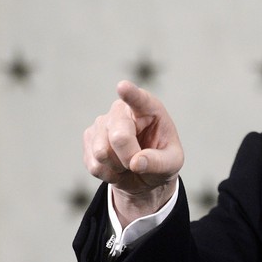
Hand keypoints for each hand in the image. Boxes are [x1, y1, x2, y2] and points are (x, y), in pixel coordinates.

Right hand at [83, 80, 183, 224]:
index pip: (138, 99)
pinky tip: (116, 167)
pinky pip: (94, 165)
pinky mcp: (88, 139)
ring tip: (128, 164)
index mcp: (147, 108)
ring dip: (118, 168)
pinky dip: (108, 174)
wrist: (143, 174)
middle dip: (129, 158)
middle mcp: (121, 110)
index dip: (130, 93)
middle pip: (119, 137)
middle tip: (138, 164)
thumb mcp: (172, 163)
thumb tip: (135, 163)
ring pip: (102, 153)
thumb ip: (158, 162)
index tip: (123, 87)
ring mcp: (101, 123)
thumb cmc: (161, 160)